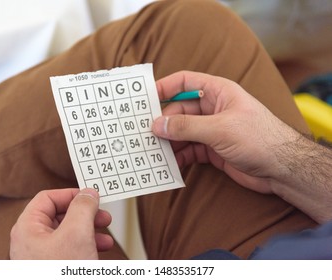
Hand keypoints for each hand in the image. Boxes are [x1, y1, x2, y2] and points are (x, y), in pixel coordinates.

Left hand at [10, 188, 112, 258]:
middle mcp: (32, 241)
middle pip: (60, 215)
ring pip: (68, 233)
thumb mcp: (77, 233)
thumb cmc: (61, 273)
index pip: (48, 198)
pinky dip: (87, 244)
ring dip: (90, 230)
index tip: (91, 196)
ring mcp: (42, 256)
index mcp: (28, 228)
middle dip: (85, 214)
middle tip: (102, 215)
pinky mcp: (53, 267)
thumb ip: (82, 207)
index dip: (71, 194)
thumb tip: (88, 193)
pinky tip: (101, 248)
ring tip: (106, 234)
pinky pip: (70, 249)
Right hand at [153, 71, 299, 193]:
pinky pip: (189, 149)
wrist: (283, 169)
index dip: (164, 87)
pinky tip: (169, 163)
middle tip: (145, 133)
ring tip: (152, 151)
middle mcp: (212, 109)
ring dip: (168, 141)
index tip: (145, 98)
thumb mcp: (220, 129)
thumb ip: (187, 127)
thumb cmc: (260, 138)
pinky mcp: (212, 149)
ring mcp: (211, 130)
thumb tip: (159, 125)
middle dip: (163, 122)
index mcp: (217, 92)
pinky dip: (178, 156)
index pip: (184, 82)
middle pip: (179, 110)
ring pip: (182, 132)